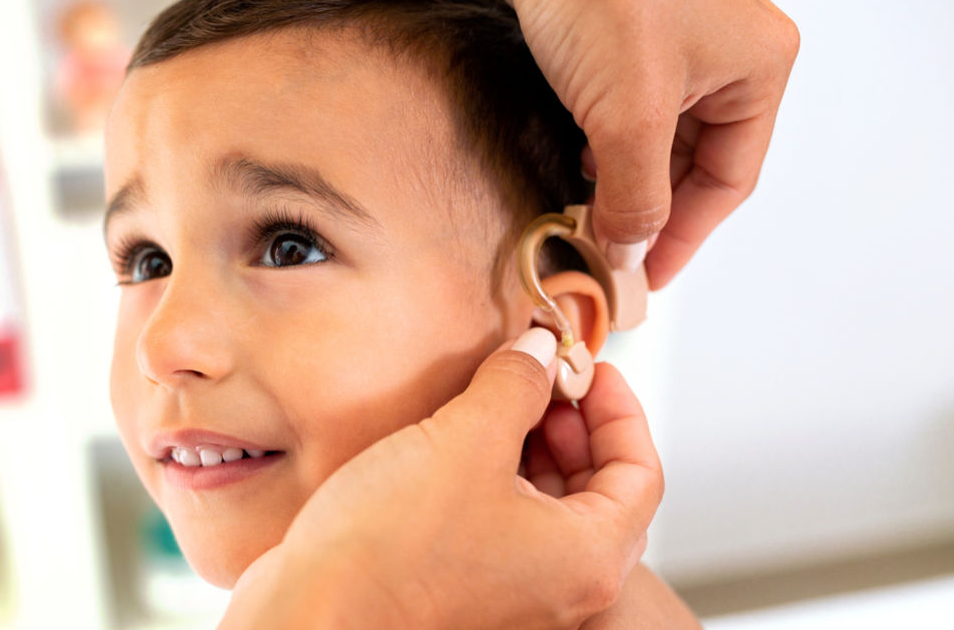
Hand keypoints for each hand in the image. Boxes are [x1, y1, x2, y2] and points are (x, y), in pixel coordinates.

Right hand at [221, 329, 662, 629]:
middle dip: (571, 423)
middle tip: (539, 376)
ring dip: (531, 446)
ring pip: (548, 506)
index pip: (642, 472)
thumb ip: (517, 384)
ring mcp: (514, 590)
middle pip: (598, 490)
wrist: (312, 614)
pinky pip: (504, 522)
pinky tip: (459, 439)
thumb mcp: (466, 440)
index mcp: (588, 556)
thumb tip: (541, 349)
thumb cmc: (390, 552)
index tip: (588, 366)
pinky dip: (496, 476)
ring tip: (494, 398)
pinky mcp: (468, 586)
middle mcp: (562, 584)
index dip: (618, 408)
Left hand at [486, 0, 799, 288]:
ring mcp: (674, 40)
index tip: (648, 274)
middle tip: (614, 252)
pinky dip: (607, 142)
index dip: (687, 235)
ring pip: (659, 135)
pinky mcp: (625, 33)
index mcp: (756, 68)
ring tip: (593, 215)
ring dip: (626, 178)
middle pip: (695, 160)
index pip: (730, 179)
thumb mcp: (630, 112)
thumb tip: (630, 249)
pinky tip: (581, 161)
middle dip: (652, 208)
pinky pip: (629, 106)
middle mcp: (724, 53)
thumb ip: (636, 193)